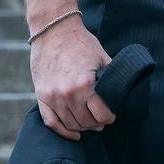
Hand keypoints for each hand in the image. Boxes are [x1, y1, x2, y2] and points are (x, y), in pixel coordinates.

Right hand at [29, 15, 114, 140]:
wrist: (53, 30)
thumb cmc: (80, 42)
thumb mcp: (103, 58)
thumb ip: (111, 78)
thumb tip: (123, 94)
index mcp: (85, 85)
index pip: (102, 115)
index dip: (110, 117)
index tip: (111, 115)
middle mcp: (67, 93)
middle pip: (86, 122)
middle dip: (97, 123)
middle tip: (102, 119)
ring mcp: (52, 95)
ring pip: (71, 124)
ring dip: (83, 127)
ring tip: (90, 122)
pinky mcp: (41, 95)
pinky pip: (51, 121)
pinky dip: (63, 131)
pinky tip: (73, 134)